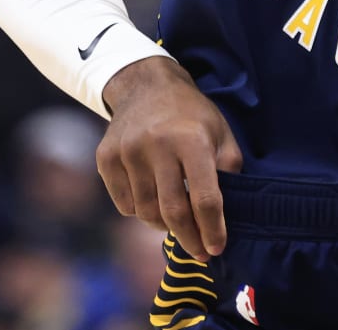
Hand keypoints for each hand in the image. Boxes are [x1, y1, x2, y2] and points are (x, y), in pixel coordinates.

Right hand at [96, 56, 242, 259]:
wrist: (145, 85)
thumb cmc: (190, 114)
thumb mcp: (220, 132)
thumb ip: (229, 169)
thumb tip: (231, 211)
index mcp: (192, 139)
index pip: (205, 198)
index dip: (213, 229)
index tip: (217, 248)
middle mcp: (158, 145)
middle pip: (173, 211)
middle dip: (189, 239)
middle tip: (199, 253)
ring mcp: (127, 151)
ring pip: (146, 211)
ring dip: (164, 225)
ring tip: (176, 222)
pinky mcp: (106, 158)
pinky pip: (124, 204)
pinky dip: (140, 212)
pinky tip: (152, 202)